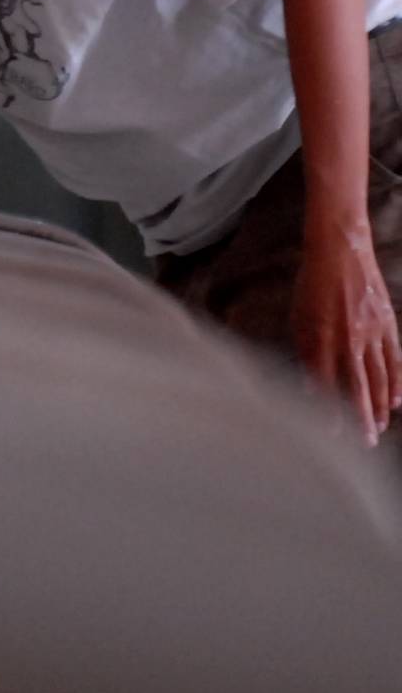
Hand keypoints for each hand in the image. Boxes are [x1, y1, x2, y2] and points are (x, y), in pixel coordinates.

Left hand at [293, 225, 401, 446]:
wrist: (341, 248)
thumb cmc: (312, 284)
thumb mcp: (300, 317)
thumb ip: (306, 351)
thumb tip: (310, 385)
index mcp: (320, 335)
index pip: (324, 382)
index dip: (328, 409)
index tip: (331, 434)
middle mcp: (347, 336)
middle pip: (356, 386)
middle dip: (360, 417)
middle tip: (364, 443)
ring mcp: (371, 331)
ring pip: (379, 376)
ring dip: (379, 405)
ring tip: (379, 428)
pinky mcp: (387, 323)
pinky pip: (394, 359)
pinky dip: (396, 381)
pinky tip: (396, 400)